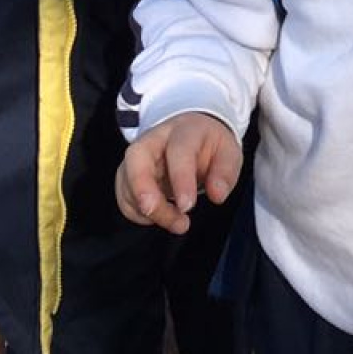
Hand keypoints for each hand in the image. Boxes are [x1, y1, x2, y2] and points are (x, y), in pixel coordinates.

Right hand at [116, 115, 242, 232]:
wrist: (194, 134)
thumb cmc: (209, 145)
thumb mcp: (228, 152)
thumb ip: (225, 172)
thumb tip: (218, 195)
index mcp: (184, 130)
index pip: (178, 150)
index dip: (180, 179)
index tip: (187, 206)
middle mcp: (155, 139)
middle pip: (137, 156)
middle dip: (142, 188)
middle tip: (153, 211)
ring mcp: (138, 156)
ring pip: (126, 179)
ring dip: (144, 208)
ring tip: (176, 223)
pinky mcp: (129, 173)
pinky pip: (123, 195)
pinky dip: (136, 213)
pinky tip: (159, 217)